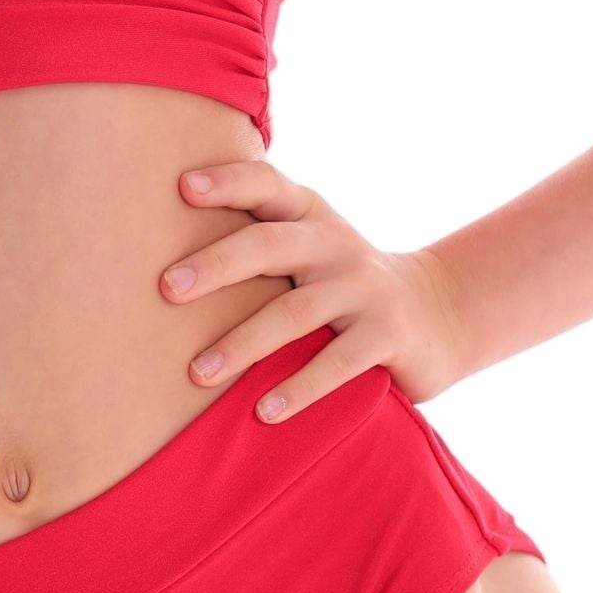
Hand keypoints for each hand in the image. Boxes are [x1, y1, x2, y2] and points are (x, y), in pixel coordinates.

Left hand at [161, 158, 469, 414]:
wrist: (437, 313)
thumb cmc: (339, 280)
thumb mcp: (306, 246)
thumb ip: (253, 236)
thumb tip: (155, 251)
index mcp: (308, 213)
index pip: (266, 185)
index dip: (228, 181)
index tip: (182, 187)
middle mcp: (334, 243)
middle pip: (270, 244)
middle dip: (217, 264)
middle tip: (166, 288)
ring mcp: (363, 287)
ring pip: (295, 312)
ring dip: (243, 344)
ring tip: (197, 373)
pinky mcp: (386, 335)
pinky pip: (337, 364)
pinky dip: (299, 388)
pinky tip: (264, 411)